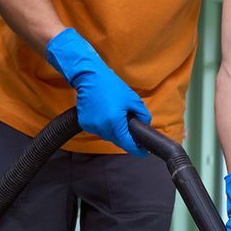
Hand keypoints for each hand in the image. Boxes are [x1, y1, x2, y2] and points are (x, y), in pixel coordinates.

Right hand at [46, 28, 150, 154]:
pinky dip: (105, 126)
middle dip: (126, 137)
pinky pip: (99, 130)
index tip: (144, 152)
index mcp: (115, 123)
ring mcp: (92, 127)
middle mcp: (102, 128)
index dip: (137, 150)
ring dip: (115, 131)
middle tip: (132, 128)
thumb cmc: (111, 86)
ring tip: (117, 116)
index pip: (128, 145)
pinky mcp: (85, 124)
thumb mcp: (133, 100)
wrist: (89, 77)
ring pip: (109, 136)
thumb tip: (145, 126)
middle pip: (118, 141)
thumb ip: (143, 115)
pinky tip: (106, 115)